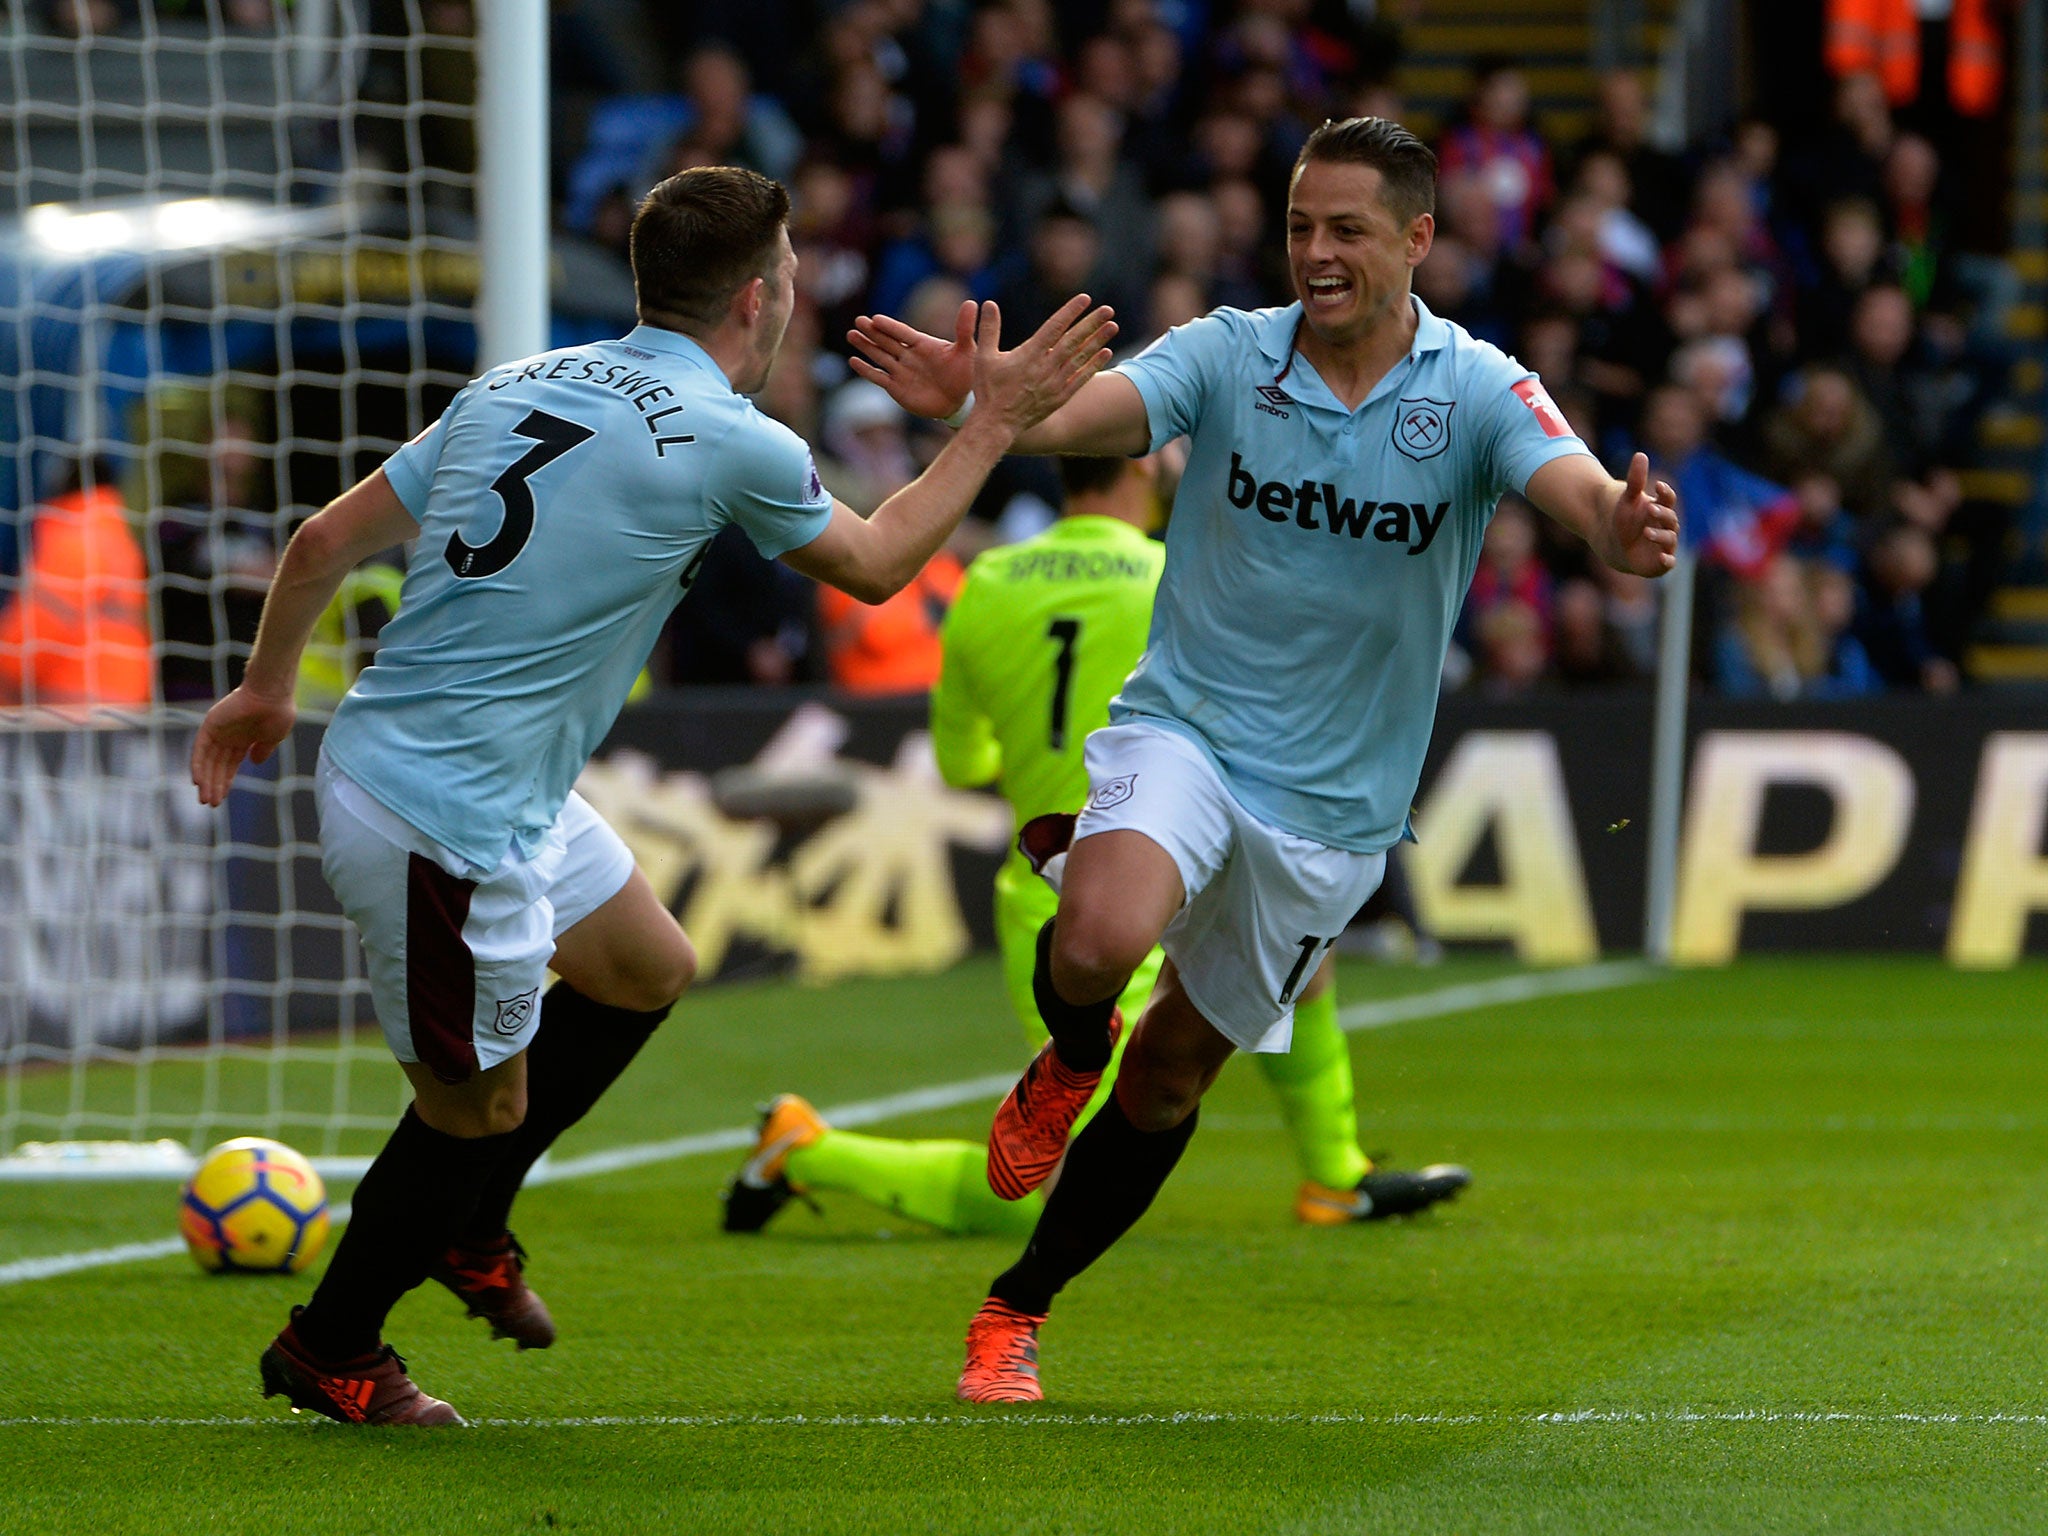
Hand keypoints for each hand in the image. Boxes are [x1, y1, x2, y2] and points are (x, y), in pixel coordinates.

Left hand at [191, 684, 296, 806]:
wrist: (272, 694)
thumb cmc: (278, 712)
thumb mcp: (273, 737)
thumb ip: (263, 750)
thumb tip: (255, 763)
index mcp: (244, 739)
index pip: (231, 764)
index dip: (226, 781)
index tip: (222, 798)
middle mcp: (229, 736)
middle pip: (217, 765)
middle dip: (214, 784)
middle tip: (210, 803)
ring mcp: (218, 731)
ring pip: (207, 760)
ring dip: (205, 779)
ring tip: (205, 799)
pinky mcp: (210, 725)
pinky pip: (200, 748)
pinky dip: (197, 764)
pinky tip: (198, 780)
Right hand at [848, 300, 978, 419]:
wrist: (960, 403)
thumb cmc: (965, 375)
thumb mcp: (967, 351)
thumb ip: (964, 328)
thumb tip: (972, 302)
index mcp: (922, 344)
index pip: (903, 333)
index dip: (890, 327)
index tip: (876, 319)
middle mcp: (908, 355)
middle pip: (886, 341)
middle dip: (872, 332)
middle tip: (858, 321)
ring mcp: (901, 371)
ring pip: (879, 356)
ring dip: (866, 346)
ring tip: (851, 335)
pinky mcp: (896, 388)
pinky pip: (878, 377)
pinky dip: (866, 370)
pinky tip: (854, 361)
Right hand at [964, 295, 1117, 438]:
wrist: (996, 424)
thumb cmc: (987, 389)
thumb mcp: (983, 356)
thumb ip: (988, 329)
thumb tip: (989, 303)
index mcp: (1028, 355)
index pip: (1054, 327)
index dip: (1070, 312)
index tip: (1085, 299)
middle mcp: (1045, 368)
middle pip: (1073, 341)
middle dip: (1091, 323)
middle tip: (1108, 309)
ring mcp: (1054, 384)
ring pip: (1080, 358)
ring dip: (1098, 341)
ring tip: (1113, 326)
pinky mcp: (1059, 398)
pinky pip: (1081, 379)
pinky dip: (1094, 366)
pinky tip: (1106, 353)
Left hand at [1608, 452, 1679, 576]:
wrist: (1611, 542)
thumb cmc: (1622, 518)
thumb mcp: (1626, 498)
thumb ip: (1635, 479)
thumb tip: (1640, 454)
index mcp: (1660, 509)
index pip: (1668, 499)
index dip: (1665, 493)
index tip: (1658, 486)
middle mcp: (1665, 526)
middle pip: (1670, 519)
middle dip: (1662, 514)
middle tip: (1650, 509)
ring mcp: (1663, 544)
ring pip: (1669, 539)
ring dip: (1661, 536)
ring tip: (1646, 532)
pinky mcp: (1658, 562)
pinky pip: (1668, 562)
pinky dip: (1667, 561)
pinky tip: (1662, 558)